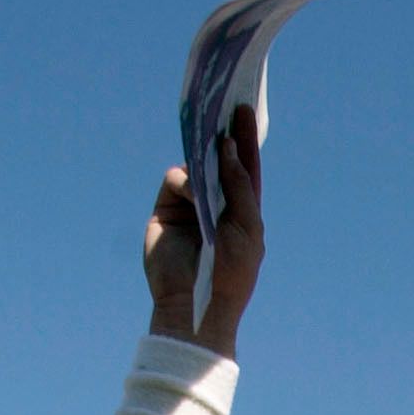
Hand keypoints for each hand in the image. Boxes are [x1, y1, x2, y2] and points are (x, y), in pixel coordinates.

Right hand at [145, 106, 264, 355]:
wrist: (197, 305)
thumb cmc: (232, 273)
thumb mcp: (246, 227)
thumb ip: (239, 187)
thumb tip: (228, 148)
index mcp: (241, 211)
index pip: (243, 168)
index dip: (244, 140)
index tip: (244, 110)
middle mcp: (215, 205)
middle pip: (217, 162)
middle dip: (220, 137)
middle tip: (223, 109)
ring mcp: (190, 207)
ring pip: (194, 167)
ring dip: (203, 161)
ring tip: (209, 155)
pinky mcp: (167, 211)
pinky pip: (174, 181)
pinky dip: (183, 181)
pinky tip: (191, 191)